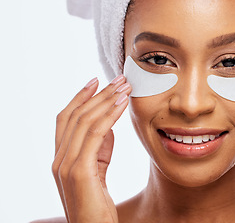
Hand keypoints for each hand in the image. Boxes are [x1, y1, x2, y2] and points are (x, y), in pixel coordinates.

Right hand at [52, 75, 130, 222]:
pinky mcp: (79, 171)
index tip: (96, 81)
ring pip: (84, 120)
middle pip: (75, 115)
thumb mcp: (98, 172)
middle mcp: (59, 159)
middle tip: (118, 79)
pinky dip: (109, 114)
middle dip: (98, 94)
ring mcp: (66, 165)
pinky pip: (96, 134)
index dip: (80, 97)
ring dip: (106, 99)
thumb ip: (99, 150)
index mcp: (61, 158)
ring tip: (124, 86)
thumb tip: (108, 128)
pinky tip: (122, 103)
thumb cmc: (98, 206)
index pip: (66, 119)